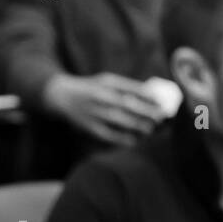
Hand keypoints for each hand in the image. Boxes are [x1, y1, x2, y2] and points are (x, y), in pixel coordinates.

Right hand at [42, 72, 165, 146]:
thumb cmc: (89, 88)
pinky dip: (121, 138)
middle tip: (161, 119)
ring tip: (150, 130)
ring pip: (119, 120)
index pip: (133, 89)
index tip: (162, 103)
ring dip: (137, 126)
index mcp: (108, 83)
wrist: (60, 96)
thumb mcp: (106, 81)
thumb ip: (125, 87)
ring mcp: (94, 112)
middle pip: (128, 106)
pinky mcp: (88, 126)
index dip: (149, 97)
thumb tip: (150, 96)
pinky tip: (132, 141)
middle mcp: (101, 96)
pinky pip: (107, 134)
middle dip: (146, 113)